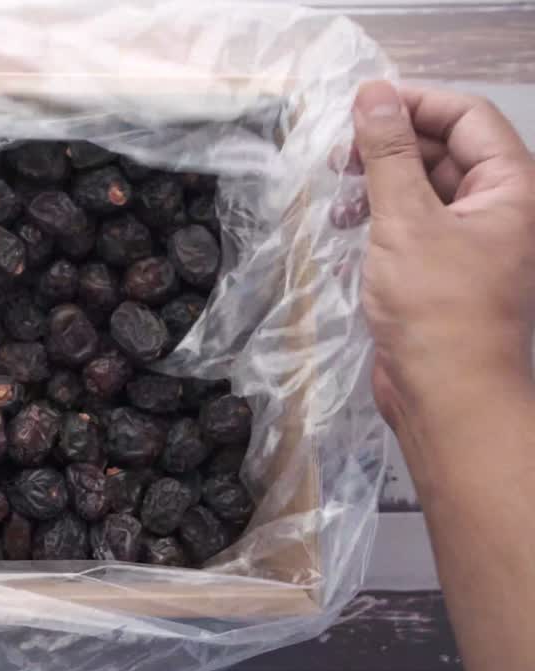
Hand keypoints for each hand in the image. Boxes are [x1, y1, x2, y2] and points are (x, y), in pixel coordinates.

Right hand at [354, 81, 534, 428]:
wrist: (448, 395)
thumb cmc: (438, 309)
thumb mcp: (406, 219)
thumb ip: (387, 153)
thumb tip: (373, 96)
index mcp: (511, 188)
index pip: (467, 117)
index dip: (414, 104)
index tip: (361, 107)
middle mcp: (500, 210)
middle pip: (446, 151)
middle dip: (390, 147)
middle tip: (339, 156)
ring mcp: (473, 243)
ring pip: (425, 189)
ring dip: (379, 184)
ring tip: (339, 197)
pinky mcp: (445, 273)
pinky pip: (415, 227)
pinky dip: (381, 220)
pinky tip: (348, 230)